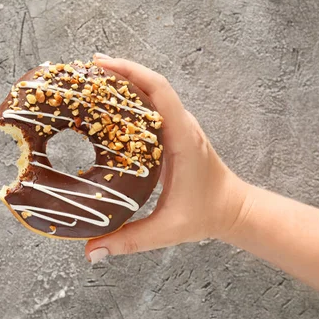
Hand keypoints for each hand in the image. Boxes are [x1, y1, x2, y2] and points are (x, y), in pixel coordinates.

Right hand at [86, 54, 249, 262]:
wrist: (233, 210)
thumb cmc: (206, 215)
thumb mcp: (165, 230)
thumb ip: (127, 241)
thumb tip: (90, 252)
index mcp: (181, 139)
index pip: (158, 92)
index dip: (130, 73)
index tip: (102, 65)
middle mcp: (181, 125)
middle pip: (151, 83)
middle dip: (119, 71)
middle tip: (86, 69)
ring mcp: (178, 126)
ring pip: (152, 91)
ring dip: (125, 80)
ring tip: (92, 78)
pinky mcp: (173, 131)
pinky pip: (152, 105)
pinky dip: (131, 95)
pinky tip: (109, 102)